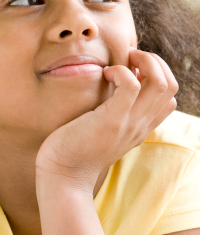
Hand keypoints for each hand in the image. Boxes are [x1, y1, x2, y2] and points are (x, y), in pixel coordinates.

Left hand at [36, 49, 177, 193]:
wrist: (63, 175)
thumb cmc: (75, 149)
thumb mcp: (102, 131)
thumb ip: (113, 114)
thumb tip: (111, 88)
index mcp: (140, 128)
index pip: (169, 97)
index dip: (157, 75)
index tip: (132, 69)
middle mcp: (140, 126)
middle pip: (170, 85)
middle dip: (154, 61)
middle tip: (129, 58)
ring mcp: (129, 124)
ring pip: (160, 83)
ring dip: (143, 61)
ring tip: (121, 63)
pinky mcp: (112, 120)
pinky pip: (131, 86)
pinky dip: (121, 71)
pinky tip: (106, 74)